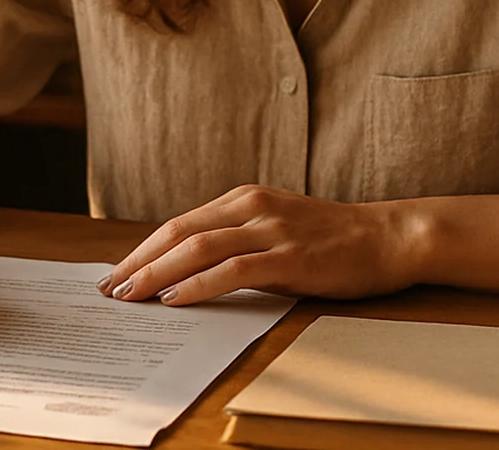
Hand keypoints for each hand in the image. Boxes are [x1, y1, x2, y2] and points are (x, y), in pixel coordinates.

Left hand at [98, 184, 426, 306]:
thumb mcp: (277, 228)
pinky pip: (233, 270)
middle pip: (179, 232)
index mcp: (245, 199)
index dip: (143, 249)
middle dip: (138, 262)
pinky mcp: (289, 256)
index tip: (116, 273)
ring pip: (198, 248)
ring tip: (131, 296)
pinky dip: (198, 285)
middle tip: (109, 289)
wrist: (389, 237)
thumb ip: (239, 240)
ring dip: (157, 273)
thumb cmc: (333, 239)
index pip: (179, 223)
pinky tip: (176, 300)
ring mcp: (271, 229)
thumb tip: (189, 272)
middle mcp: (252, 207)